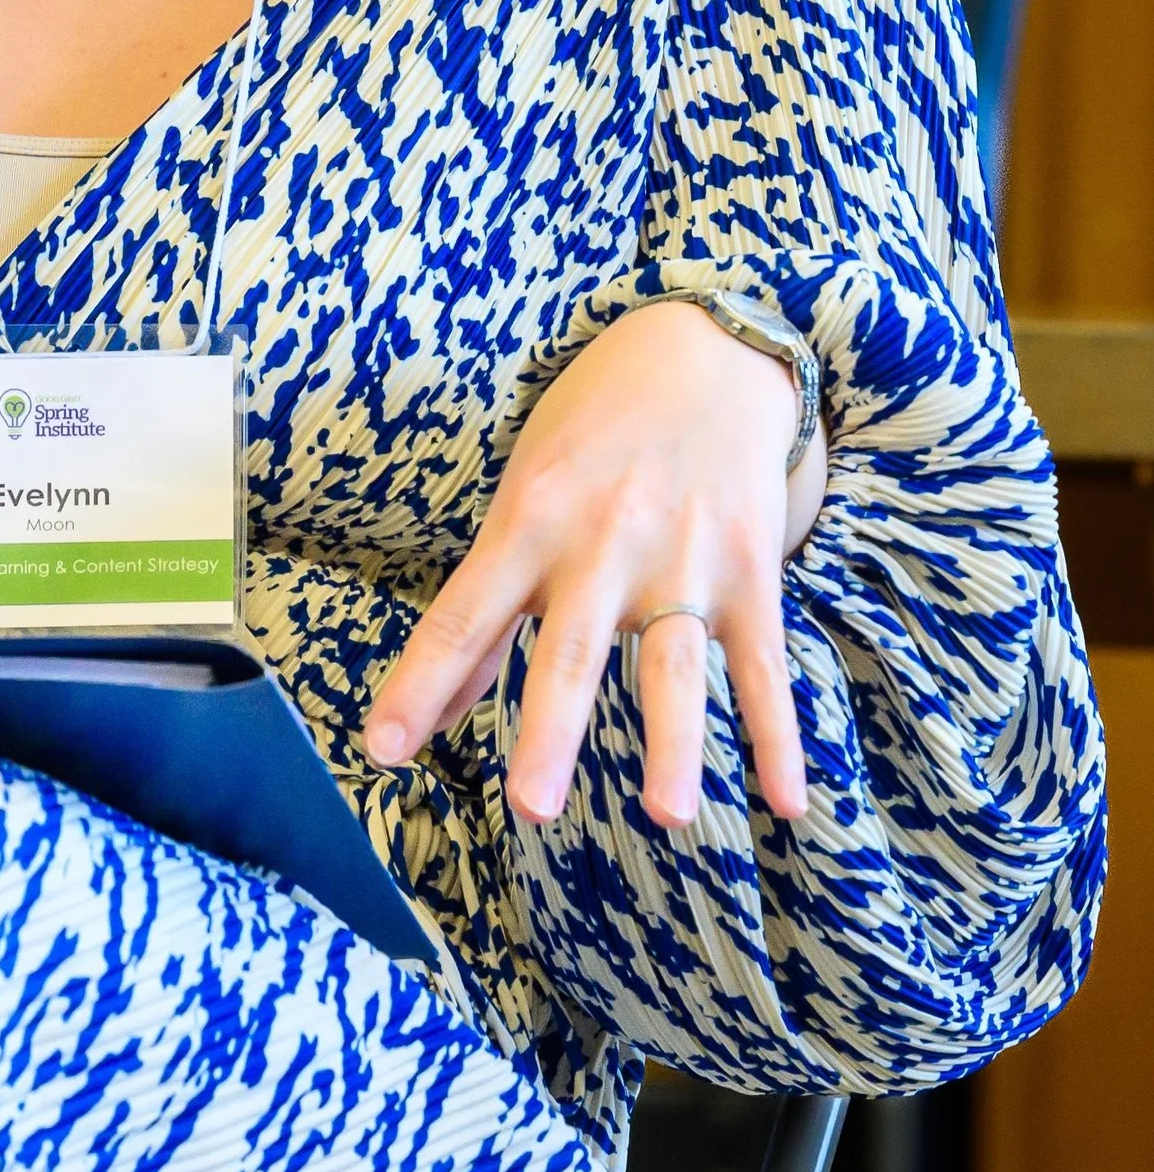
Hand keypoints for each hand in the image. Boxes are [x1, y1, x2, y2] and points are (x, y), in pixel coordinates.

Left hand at [362, 301, 827, 829]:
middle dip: (549, 730)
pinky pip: (765, 664)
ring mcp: (681, 558)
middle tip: (530, 806)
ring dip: (672, 745)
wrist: (703, 355)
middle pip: (569, 649)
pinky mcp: (750, 570)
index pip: (462, 614)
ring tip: (668, 816)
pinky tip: (787, 802)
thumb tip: (440, 700)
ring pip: (673, 665)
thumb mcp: (523, 494)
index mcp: (528, 519)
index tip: (384, 749)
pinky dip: (778, 735)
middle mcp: (601, 542)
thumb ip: (486, 604)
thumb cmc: (590, 434)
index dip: (421, 683)